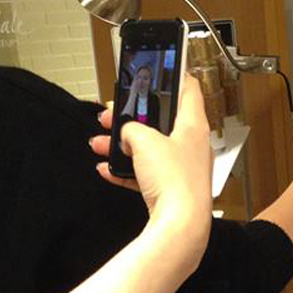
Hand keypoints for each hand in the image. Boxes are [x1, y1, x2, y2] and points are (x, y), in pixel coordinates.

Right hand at [90, 76, 211, 259]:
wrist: (179, 226)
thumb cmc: (175, 182)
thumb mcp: (145, 141)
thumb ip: (132, 129)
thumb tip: (127, 133)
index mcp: (193, 125)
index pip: (189, 88)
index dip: (175, 74)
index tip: (162, 66)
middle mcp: (190, 144)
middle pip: (160, 120)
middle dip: (132, 116)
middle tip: (112, 113)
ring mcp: (181, 167)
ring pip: (148, 147)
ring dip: (121, 144)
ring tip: (99, 142)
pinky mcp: (170, 188)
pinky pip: (144, 173)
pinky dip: (125, 170)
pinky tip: (106, 169)